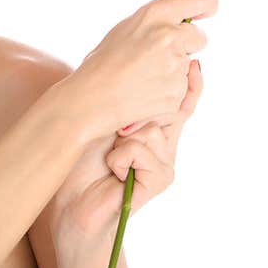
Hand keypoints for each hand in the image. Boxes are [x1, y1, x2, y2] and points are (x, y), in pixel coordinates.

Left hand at [49, 57, 203, 254]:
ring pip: (148, 131)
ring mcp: (165, 163)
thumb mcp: (105, 125)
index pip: (180, 104)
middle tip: (113, 135)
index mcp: (155, 131)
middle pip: (163, 111)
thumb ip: (129, 108)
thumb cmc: (84, 163)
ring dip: (120, 141)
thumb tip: (142, 82)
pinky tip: (114, 172)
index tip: (193, 62)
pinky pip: (140, 151)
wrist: (74, 205)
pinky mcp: (160, 179)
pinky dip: (119, 158)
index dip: (189, 84)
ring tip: (110, 158)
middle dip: (133, 116)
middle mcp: (165, 146)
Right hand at [55, 0, 215, 140]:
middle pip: (199, 37)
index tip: (204, 13)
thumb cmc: (103, 64)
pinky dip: (168, 93)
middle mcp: (169, 37)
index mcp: (155, 14)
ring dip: (174, 72)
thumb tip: (182, 21)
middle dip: (186, 46)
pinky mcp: (176, 93)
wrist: (90, 100)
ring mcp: (175, 66)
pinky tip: (145, 93)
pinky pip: (182, 90)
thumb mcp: (127, 28)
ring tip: (143, 78)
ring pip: (188, 66)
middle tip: (157, 56)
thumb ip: (157, 21)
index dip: (206, 5)